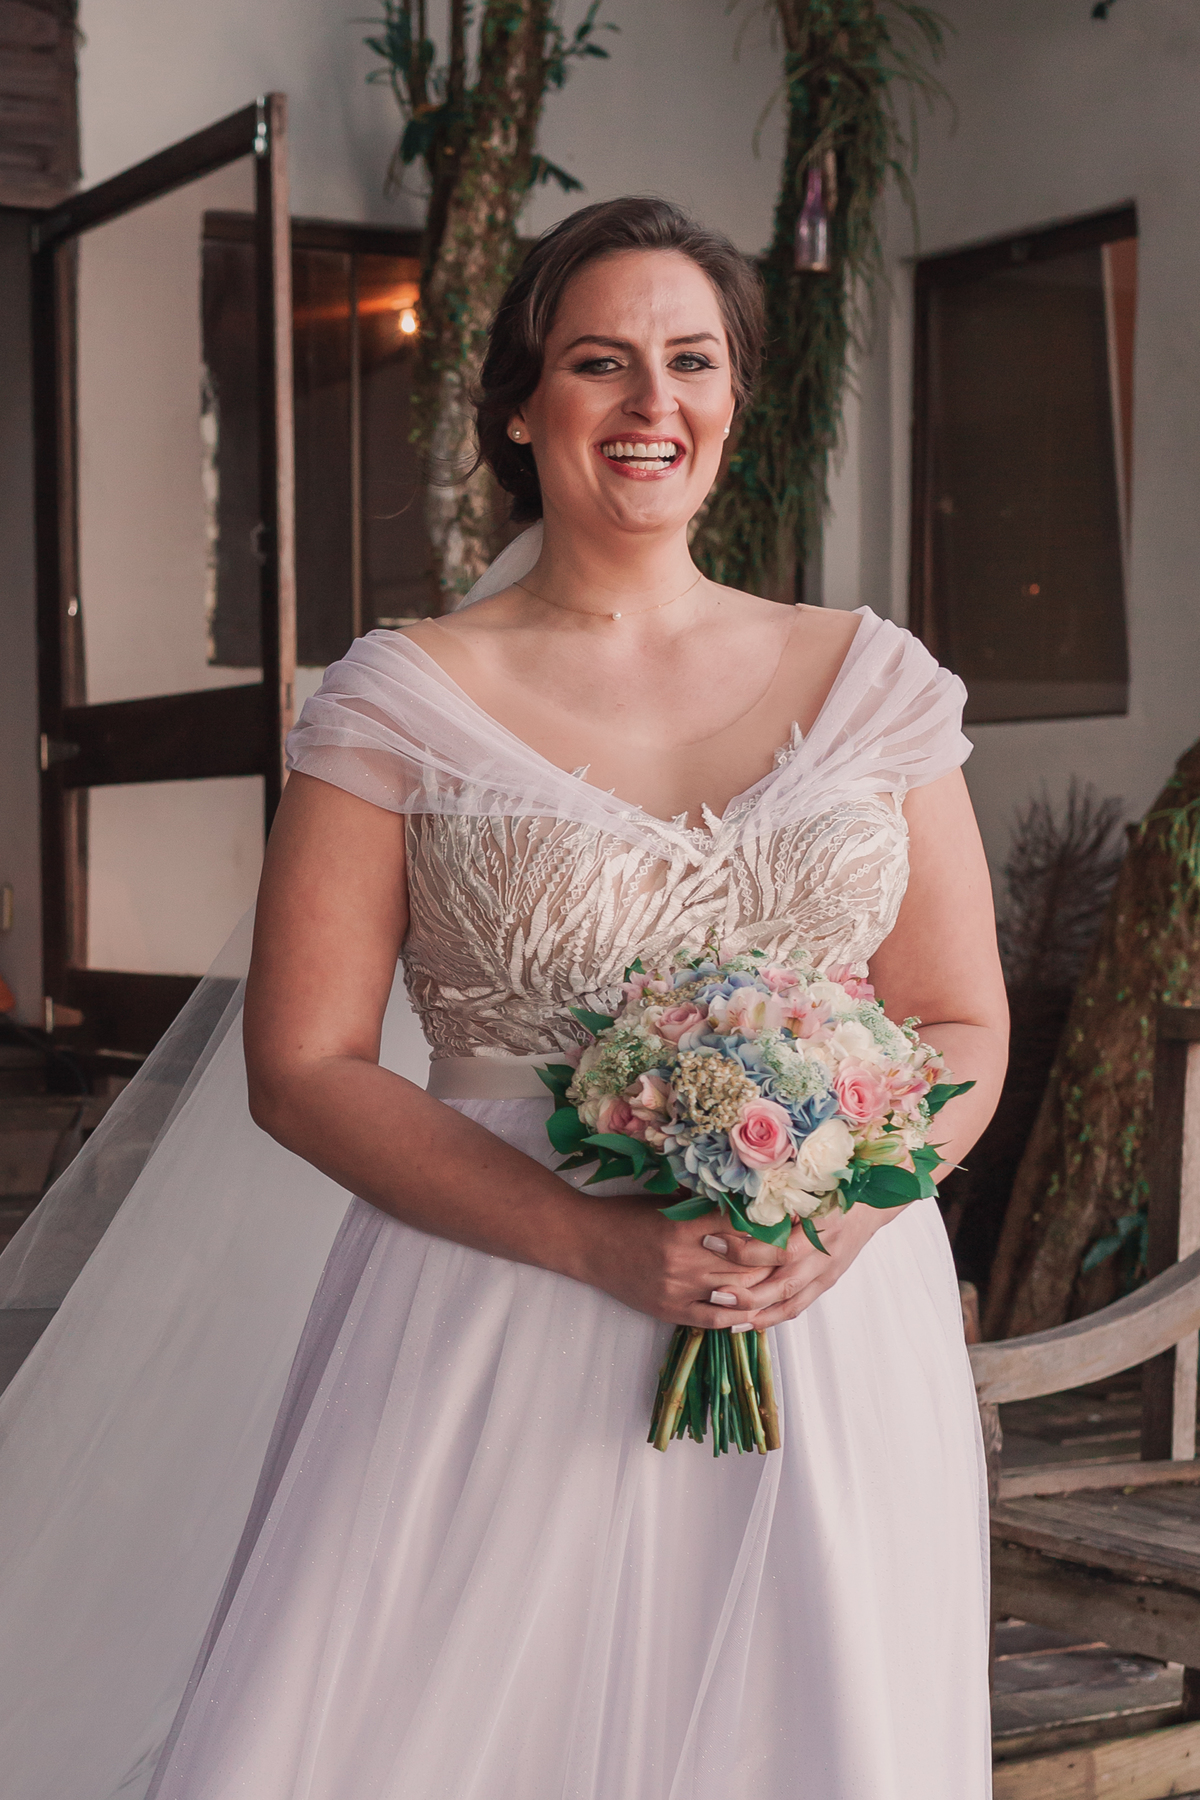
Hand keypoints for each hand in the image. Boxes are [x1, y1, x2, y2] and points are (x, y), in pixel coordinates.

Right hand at [566, 1193, 899, 1330]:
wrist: (586, 1243)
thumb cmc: (628, 1213)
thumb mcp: (667, 1199)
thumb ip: (705, 1199)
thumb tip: (749, 1188)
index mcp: (684, 1227)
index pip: (743, 1228)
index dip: (775, 1226)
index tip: (803, 1220)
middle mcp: (684, 1261)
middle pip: (747, 1265)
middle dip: (780, 1258)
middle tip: (810, 1251)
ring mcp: (678, 1290)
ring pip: (736, 1294)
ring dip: (764, 1288)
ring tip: (791, 1279)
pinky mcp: (670, 1310)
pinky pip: (713, 1319)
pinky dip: (738, 1317)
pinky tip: (757, 1311)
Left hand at [702, 1203, 901, 1329]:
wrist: (872, 1201)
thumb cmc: (835, 1185)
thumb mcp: (808, 1184)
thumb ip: (776, 1195)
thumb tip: (731, 1197)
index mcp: (819, 1226)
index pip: (779, 1248)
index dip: (744, 1250)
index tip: (712, 1242)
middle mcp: (823, 1254)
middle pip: (782, 1284)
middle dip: (745, 1293)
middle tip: (712, 1294)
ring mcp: (826, 1272)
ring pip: (789, 1302)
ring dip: (756, 1313)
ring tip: (725, 1318)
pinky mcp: (826, 1282)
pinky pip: (799, 1306)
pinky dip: (773, 1317)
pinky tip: (749, 1323)